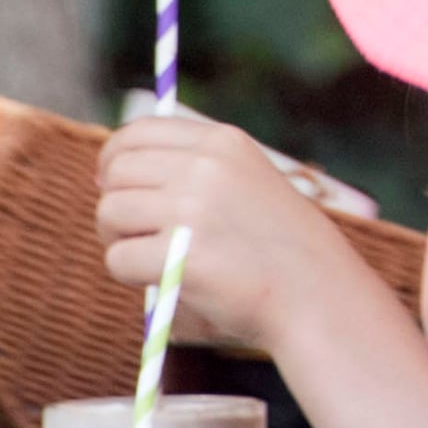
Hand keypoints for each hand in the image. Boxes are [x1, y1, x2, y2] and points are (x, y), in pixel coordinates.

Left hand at [100, 108, 368, 357]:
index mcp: (224, 143)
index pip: (140, 132)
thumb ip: (197, 169)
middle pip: (118, 172)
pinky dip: (130, 275)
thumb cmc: (280, 249)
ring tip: (150, 259)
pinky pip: (119, 258)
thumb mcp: (249, 184)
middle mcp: (205, 167)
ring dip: (119, 240)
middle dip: (114, 203)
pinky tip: (161, 281)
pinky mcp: (178, 255)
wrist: (317, 295)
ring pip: (110, 213)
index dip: (114, 157)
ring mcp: (191, 209)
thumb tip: (117, 170)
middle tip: (128, 233)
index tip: (110, 182)